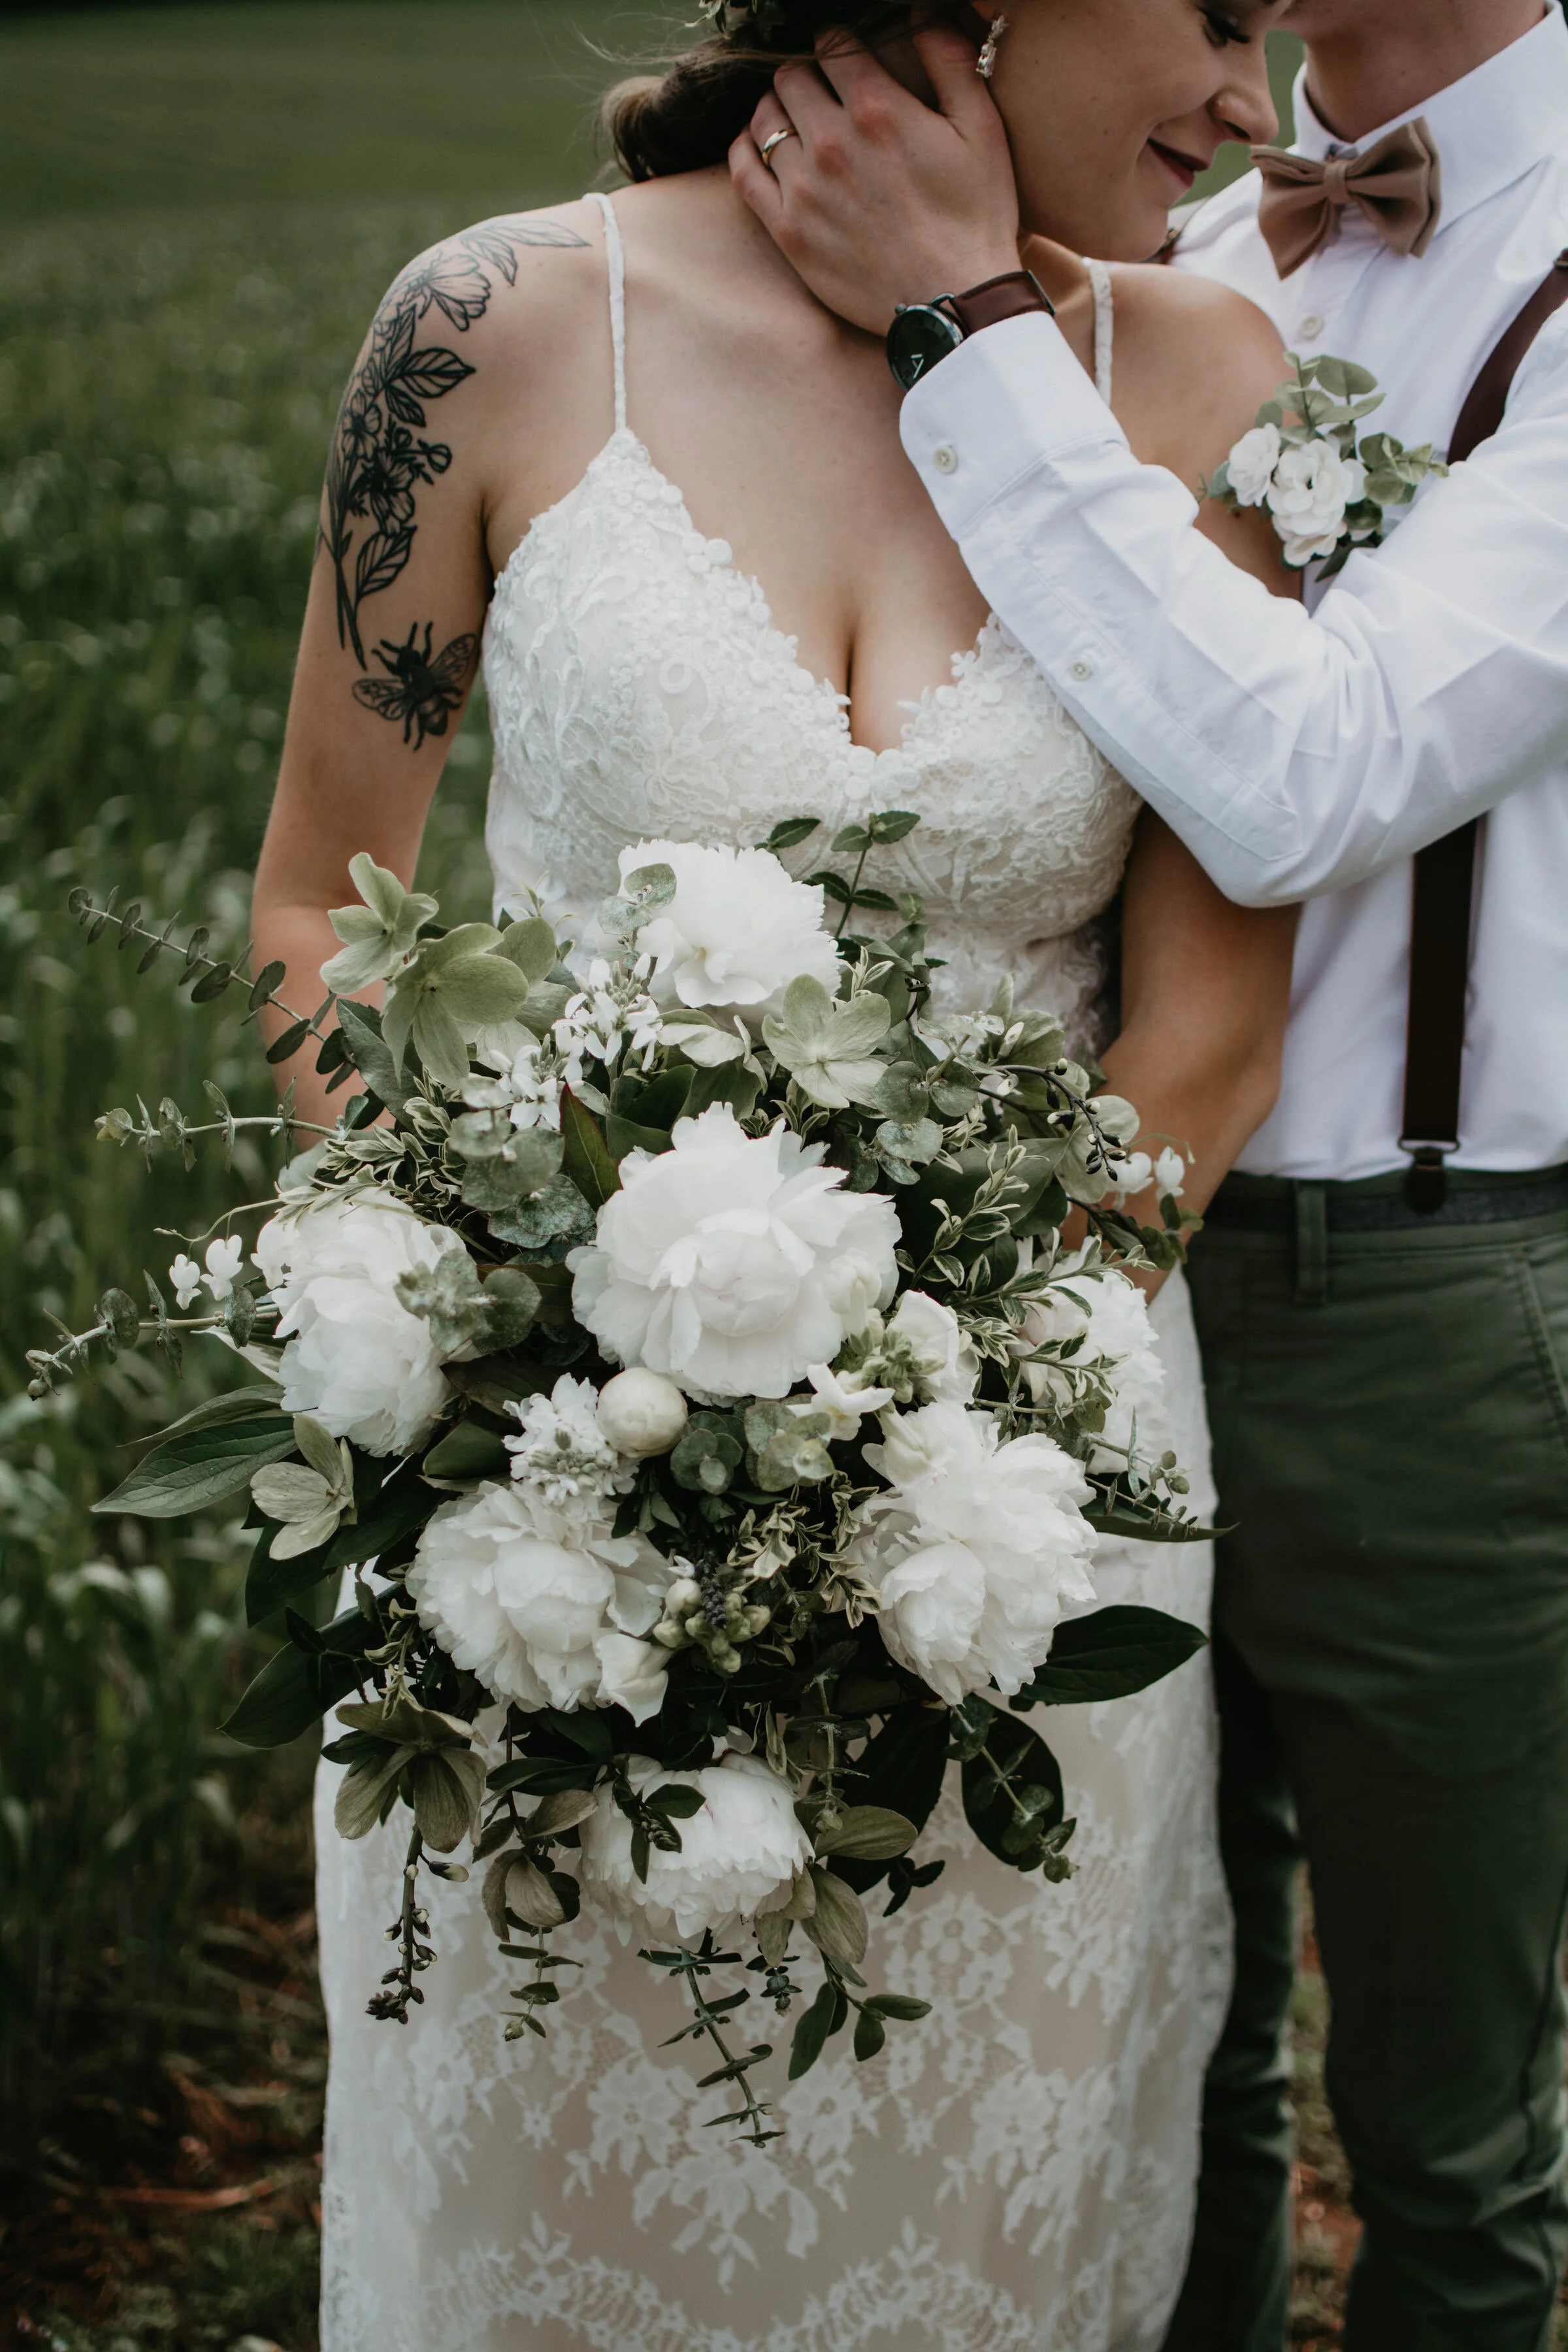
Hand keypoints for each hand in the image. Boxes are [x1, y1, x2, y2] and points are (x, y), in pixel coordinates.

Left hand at [729, 25, 1020, 336]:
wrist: (954, 303)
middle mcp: (831, 143)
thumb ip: (948, 59)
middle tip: (824, 93)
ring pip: (765, 119)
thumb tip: (923, 11)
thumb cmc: (975, 216)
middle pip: (791, 77)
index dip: (839, 44)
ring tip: (797, 121)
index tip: (848, 59)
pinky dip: (746, 149)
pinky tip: (759, 147)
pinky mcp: (788, 232)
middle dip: (807, 76)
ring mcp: (803, 189)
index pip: (832, 44)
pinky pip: (743, 172)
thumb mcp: (981, 128)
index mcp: (877, 109)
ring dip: (778, 110)